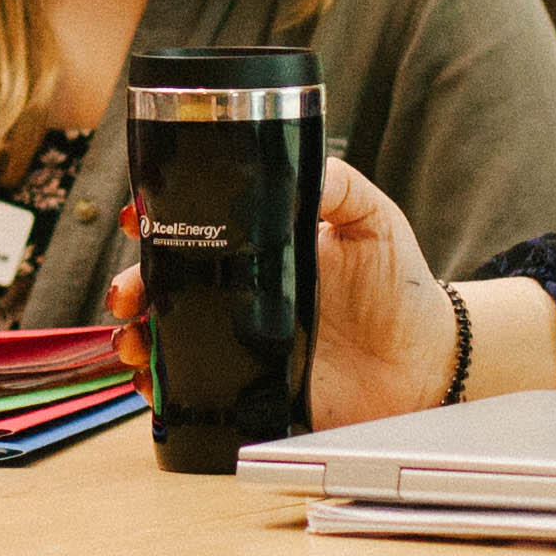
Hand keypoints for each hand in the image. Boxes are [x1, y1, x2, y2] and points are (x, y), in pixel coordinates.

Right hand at [109, 167, 456, 424]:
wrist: (427, 359)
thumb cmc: (399, 285)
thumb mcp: (371, 218)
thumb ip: (337, 186)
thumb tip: (297, 163)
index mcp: (258, 249)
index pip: (193, 230)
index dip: (156, 222)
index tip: (138, 218)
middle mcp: (239, 296)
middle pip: (165, 287)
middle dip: (131, 286)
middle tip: (128, 294)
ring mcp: (241, 345)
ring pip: (168, 339)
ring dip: (138, 338)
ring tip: (134, 341)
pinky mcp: (251, 391)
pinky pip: (194, 392)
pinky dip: (163, 390)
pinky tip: (153, 384)